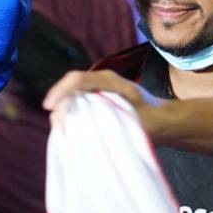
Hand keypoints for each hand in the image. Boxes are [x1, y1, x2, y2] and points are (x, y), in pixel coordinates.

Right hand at [43, 70, 164, 131]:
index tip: (49, 107)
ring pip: (71, 98)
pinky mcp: (96, 100)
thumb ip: (114, 118)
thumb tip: (85, 124)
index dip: (60, 92)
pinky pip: (76, 105)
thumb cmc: (152, 119)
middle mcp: (100, 82)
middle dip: (58, 107)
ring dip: (63, 114)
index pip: (77, 80)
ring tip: (62, 133)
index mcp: (109, 80)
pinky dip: (69, 117)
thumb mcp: (136, 119)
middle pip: (69, 89)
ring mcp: (97, 90)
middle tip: (57, 128)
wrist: (164, 120)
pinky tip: (68, 132)